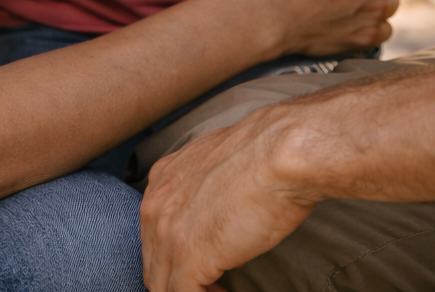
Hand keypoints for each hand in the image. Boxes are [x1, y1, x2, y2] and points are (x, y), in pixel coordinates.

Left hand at [141, 103, 317, 291]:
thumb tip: (215, 226)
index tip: (201, 265)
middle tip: (210, 285)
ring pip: (161, 286)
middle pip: (153, 263)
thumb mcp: (217, 166)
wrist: (280, 155)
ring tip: (218, 291)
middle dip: (177, 279)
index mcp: (162, 180)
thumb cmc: (264, 157)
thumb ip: (202, 193)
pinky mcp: (189, 257)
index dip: (175, 256)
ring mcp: (169, 233)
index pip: (153, 234)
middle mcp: (156, 206)